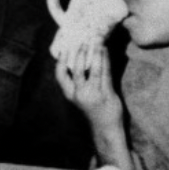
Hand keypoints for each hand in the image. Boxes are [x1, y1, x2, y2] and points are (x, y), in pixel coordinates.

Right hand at [54, 36, 127, 164]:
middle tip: (83, 40)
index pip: (61, 76)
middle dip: (80, 53)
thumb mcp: (80, 97)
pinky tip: (105, 51)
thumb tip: (80, 59)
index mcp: (70, 95)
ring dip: (95, 53)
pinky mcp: (107, 94)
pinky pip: (106, 73)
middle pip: (77, 70)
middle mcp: (80, 94)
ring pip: (94, 69)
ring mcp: (94, 94)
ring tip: (96, 42)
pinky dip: (105, 60)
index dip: (61, 61)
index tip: (63, 48)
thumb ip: (78, 82)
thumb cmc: (93, 110)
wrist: (106, 129)